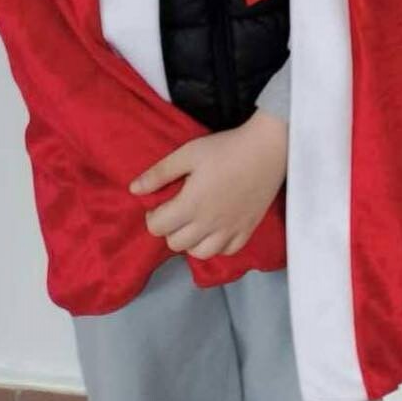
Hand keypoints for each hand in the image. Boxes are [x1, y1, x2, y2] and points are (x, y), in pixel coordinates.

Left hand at [130, 111, 287, 259]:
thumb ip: (159, 173)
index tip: (160, 203)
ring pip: (199, 253)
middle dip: (170, 229)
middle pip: (175, 243)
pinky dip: (217, 245)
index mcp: (190, 205)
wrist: (268, 147)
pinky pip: (227, 251)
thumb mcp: (188, 153)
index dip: (152, 216)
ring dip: (191, 242)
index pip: (157, 227)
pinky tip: (217, 229)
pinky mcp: (248, 229)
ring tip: (195, 223)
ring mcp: (230, 229)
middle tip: (178, 210)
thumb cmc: (226, 147)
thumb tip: (134, 189)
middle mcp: (209, 224)